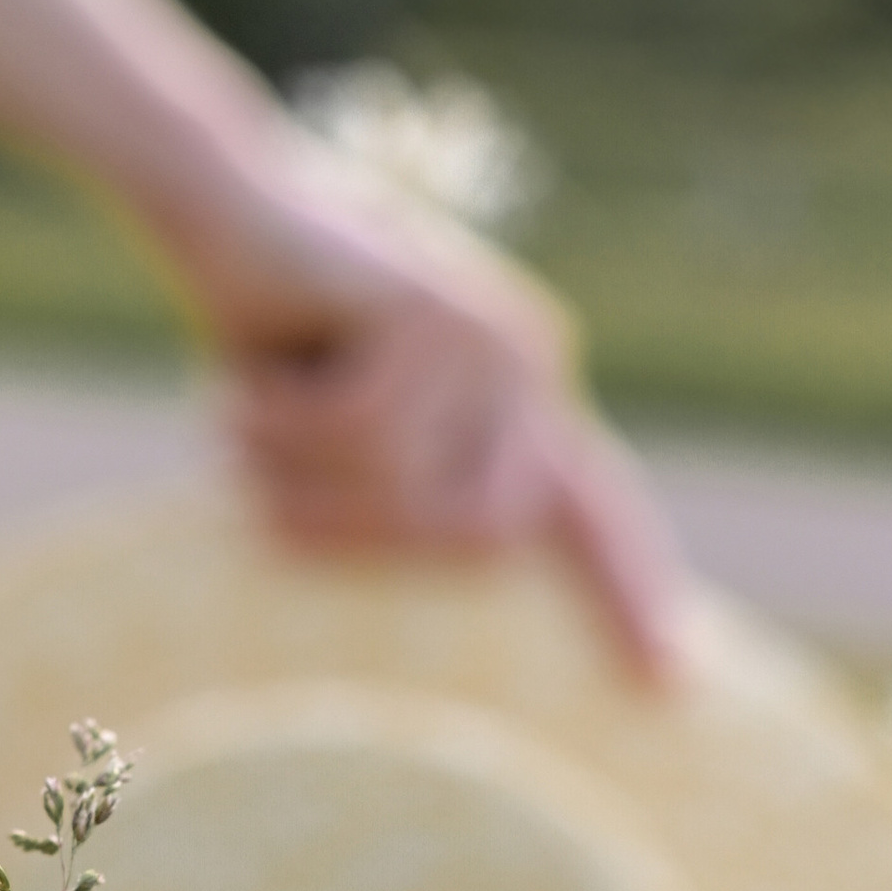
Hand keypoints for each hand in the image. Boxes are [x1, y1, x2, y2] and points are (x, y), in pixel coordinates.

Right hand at [165, 128, 688, 677]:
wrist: (219, 205)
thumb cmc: (266, 332)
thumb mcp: (337, 440)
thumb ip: (399, 501)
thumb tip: (455, 571)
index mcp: (521, 407)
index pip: (591, 516)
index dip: (627, 597)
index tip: (672, 685)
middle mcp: (531, 370)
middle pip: (473, 541)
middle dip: (353, 536)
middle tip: (266, 490)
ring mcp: (494, 337)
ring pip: (400, 490)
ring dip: (293, 471)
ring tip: (250, 406)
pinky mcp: (440, 312)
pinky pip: (355, 431)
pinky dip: (277, 418)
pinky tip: (251, 368)